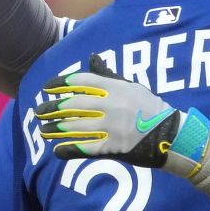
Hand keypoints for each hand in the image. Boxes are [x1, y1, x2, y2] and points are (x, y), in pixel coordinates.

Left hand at [36, 55, 204, 173]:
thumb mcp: (132, 86)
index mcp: (114, 87)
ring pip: (74, 127)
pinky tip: (57, 151)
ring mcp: (110, 127)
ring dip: (55, 129)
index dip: (60, 84)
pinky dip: (69, 150)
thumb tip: (91, 59)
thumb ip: (108, 75)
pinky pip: (85, 148)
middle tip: (39, 111)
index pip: (80, 81)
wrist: (170, 134)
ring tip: (43, 130)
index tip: (47, 87)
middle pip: (72, 104)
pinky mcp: (112, 147)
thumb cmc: (150, 108)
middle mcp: (110, 105)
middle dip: (52, 108)